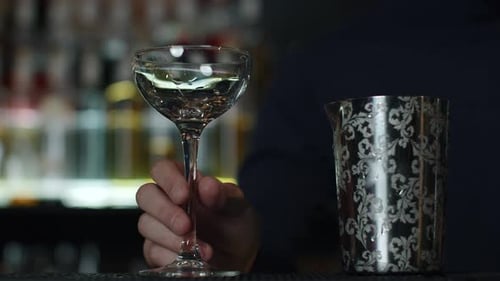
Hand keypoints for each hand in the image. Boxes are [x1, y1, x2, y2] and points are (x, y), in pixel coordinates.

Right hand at [135, 159, 259, 271]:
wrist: (240, 255)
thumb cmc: (234, 222)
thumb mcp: (237, 206)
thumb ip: (223, 195)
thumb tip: (207, 186)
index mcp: (183, 181)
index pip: (163, 169)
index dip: (168, 180)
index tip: (184, 195)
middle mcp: (166, 201)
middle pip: (146, 195)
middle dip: (165, 211)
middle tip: (187, 226)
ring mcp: (159, 226)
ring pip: (147, 225)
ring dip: (172, 238)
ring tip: (203, 249)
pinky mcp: (157, 250)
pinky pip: (153, 251)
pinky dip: (171, 256)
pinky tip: (191, 259)